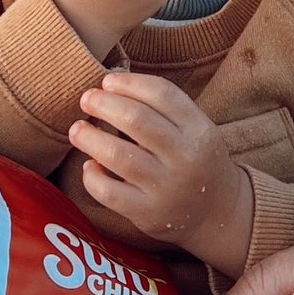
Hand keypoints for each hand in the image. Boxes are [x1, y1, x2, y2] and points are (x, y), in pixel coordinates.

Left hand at [70, 71, 252, 276]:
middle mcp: (185, 157)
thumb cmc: (195, 159)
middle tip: (86, 99)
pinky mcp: (147, 213)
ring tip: (77, 129)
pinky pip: (109, 192)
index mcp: (199, 129)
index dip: (129, 83)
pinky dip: (92, 177)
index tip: (107, 81)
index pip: (162, 93)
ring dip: (90, 138)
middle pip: (137, 120)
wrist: (216, 212)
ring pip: (118, 155)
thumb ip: (163, 109)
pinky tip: (90, 166)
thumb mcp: (195, 129)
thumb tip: (111, 85)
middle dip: (104, 104)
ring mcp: (166, 188)